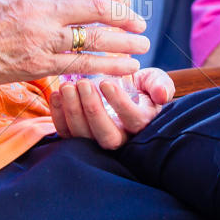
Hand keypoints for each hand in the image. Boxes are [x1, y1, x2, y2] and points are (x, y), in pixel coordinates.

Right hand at [0, 0, 149, 88]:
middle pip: (96, 8)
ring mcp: (41, 38)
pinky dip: (108, 67)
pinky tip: (125, 69)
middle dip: (124, 16)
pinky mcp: (38, 64)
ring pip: (94, 38)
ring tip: (141, 48)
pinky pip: (81, 65)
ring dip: (124, 43)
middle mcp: (41, 11)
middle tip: (139, 24)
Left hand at [50, 68, 174, 148]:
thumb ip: (160, 85)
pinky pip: (65, 132)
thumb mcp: (154, 80)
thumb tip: (163, 95)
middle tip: (83, 84)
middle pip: (106, 136)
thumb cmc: (141, 85)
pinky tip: (56, 94)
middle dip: (93, 110)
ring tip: (67, 86)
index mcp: (141, 124)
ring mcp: (96, 139)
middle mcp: (120, 137)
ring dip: (73, 111)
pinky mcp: (77, 136)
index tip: (106, 82)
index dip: (120, 103)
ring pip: (83, 136)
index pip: (133, 120)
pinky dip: (58, 115)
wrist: (124, 89)